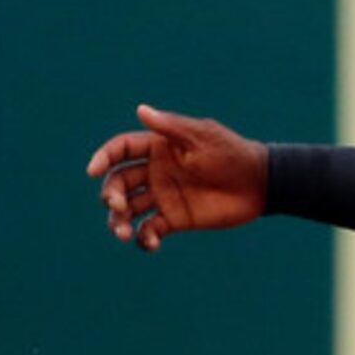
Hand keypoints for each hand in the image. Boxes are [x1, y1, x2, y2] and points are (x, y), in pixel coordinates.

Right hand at [87, 105, 268, 251]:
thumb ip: (172, 127)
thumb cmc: (233, 154)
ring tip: (124, 234)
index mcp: (157, 148)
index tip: (93, 171)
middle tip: (118, 205)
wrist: (261, 184)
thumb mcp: (203, 138)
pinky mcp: (175, 219)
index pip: (120, 150)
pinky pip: (150, 230)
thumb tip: (141, 110)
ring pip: (128, 209)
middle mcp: (155, 172)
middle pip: (118, 182)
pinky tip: (151, 244)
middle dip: (111, 194)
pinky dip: (145, 239)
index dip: (103, 158)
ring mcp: (163, 196)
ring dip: (119, 221)